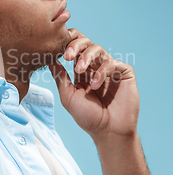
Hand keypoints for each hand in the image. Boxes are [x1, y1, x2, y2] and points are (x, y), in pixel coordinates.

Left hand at [49, 29, 139, 145]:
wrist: (108, 132)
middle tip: (67, 55)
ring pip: (98, 48)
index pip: (74, 47)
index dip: (66, 43)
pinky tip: (95, 85)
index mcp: (81, 70)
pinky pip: (112, 63)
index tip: (56, 50)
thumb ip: (60, 76)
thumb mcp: (68, 95)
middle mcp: (95, 66)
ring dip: (86, 56)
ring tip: (80, 70)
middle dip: (75, 45)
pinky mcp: (124, 73)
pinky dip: (101, 71)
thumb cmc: (88, 117)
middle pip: (85, 42)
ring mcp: (110, 68)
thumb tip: (48, 58)